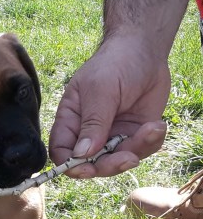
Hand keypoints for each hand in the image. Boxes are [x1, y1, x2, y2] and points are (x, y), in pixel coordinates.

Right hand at [49, 35, 169, 177]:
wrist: (144, 50)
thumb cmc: (114, 64)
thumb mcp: (100, 91)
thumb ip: (92, 123)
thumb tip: (81, 154)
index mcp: (70, 122)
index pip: (61, 151)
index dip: (70, 164)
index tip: (86, 168)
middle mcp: (88, 134)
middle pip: (90, 164)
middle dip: (109, 165)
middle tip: (128, 158)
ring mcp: (111, 136)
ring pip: (117, 161)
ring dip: (135, 152)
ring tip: (152, 129)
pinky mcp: (133, 135)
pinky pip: (140, 151)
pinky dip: (151, 143)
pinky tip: (157, 125)